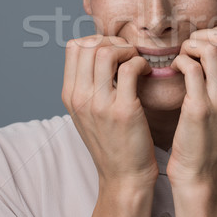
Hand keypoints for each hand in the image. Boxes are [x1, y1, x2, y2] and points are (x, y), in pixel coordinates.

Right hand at [61, 35, 158, 188]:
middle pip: (89, 45)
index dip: (97, 40)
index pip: (73, 47)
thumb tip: (97, 51)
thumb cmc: (110, 141)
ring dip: (127, 50)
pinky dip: (141, 64)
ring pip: (107, 52)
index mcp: (69, 95)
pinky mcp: (123, 111)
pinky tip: (147, 73)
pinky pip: (130, 69)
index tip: (114, 50)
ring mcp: (100, 104)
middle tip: (128, 54)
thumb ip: (87, 84)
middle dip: (114, 41)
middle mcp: (80, 97)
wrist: (123, 176)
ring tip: (136, 61)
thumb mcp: (87, 112)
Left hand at [166, 27, 216, 186]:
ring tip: (180, 58)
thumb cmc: (204, 137)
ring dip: (190, 46)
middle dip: (203, 34)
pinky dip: (179, 61)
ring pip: (211, 49)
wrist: (199, 174)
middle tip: (188, 49)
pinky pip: (192, 68)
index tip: (201, 43)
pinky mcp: (199, 109)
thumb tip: (210, 49)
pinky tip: (172, 71)